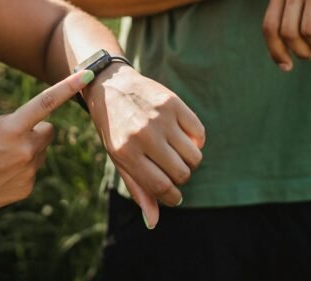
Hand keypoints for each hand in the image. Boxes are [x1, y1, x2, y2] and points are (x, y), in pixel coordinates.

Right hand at [0, 70, 93, 220]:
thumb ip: (12, 120)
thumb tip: (36, 125)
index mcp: (12, 127)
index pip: (46, 102)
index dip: (68, 87)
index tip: (88, 75)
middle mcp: (25, 149)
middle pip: (49, 130)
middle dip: (36, 130)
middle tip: (11, 138)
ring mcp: (28, 171)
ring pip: (41, 151)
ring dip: (27, 151)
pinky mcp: (27, 187)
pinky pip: (33, 170)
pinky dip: (21, 170)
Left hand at [84, 64, 205, 228]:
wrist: (111, 87)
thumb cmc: (115, 129)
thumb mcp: (119, 159)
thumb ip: (138, 189)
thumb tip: (153, 223)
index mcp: (127, 153)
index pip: (162, 187)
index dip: (173, 197)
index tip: (174, 195)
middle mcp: (144, 135)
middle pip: (181, 173)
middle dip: (181, 177)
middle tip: (171, 168)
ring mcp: (160, 118)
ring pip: (194, 156)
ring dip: (190, 160)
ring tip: (177, 153)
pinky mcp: (173, 103)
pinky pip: (199, 133)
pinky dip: (196, 140)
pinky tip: (184, 137)